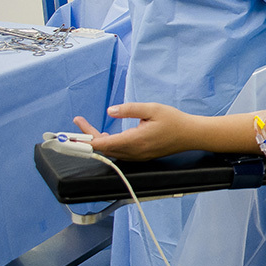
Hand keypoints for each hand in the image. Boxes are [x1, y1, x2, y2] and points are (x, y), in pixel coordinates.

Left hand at [73, 102, 194, 160]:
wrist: (191, 135)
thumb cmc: (174, 120)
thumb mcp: (152, 108)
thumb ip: (129, 109)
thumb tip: (110, 111)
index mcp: (134, 141)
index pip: (102, 143)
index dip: (86, 138)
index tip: (74, 132)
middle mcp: (134, 152)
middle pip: (103, 149)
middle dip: (87, 138)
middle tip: (77, 125)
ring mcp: (137, 156)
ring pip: (110, 152)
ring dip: (97, 141)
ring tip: (88, 129)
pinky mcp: (141, 156)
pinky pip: (119, 153)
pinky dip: (108, 145)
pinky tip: (106, 137)